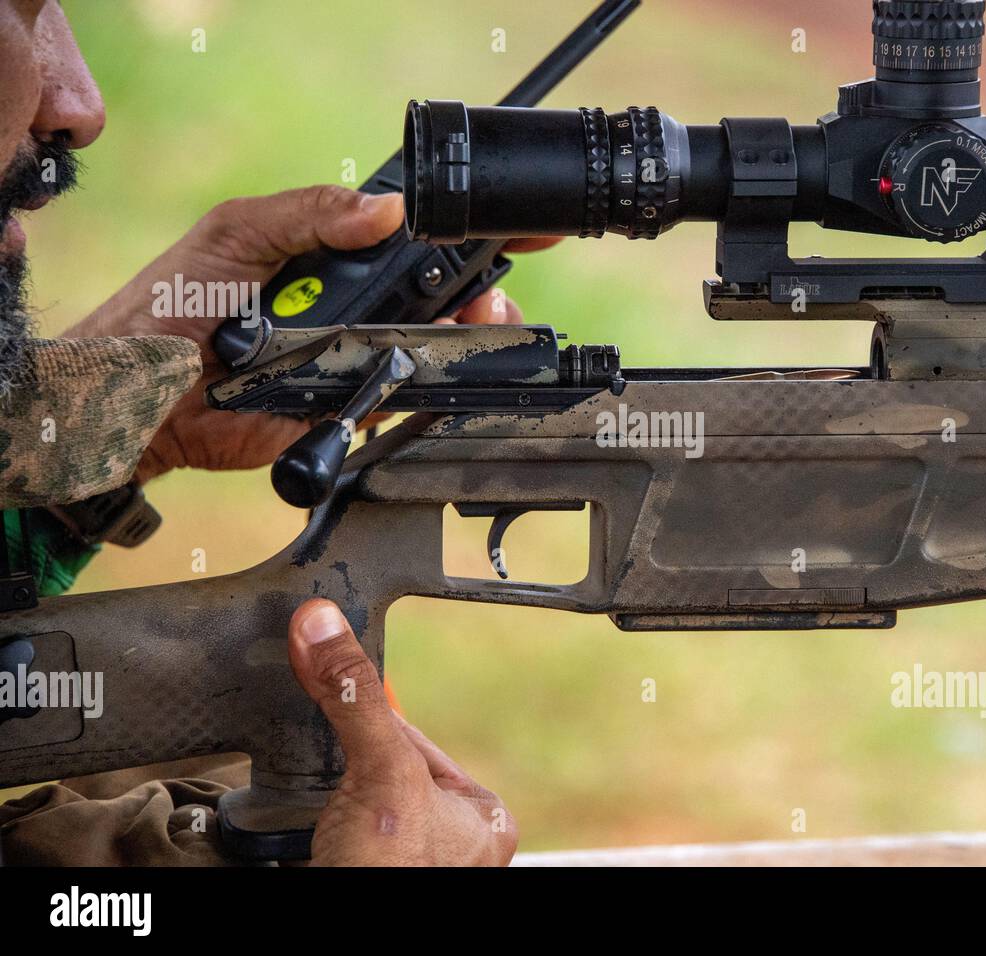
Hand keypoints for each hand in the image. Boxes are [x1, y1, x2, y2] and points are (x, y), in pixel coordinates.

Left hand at [63, 185, 555, 482]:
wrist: (139, 396)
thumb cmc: (171, 304)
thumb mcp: (237, 232)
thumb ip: (310, 211)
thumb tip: (387, 210)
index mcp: (333, 256)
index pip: (412, 240)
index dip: (463, 234)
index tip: (513, 228)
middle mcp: (354, 307)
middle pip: (440, 297)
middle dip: (480, 291)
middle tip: (486, 293)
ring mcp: (357, 358)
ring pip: (435, 349)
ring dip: (467, 337)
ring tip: (476, 325)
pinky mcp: (350, 409)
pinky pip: (404, 400)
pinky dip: (432, 390)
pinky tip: (449, 372)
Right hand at [287, 598, 516, 866]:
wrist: (338, 949)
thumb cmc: (392, 880)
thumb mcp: (383, 773)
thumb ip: (357, 700)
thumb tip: (325, 624)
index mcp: (482, 815)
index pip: (415, 740)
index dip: (369, 718)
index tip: (333, 687)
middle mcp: (449, 843)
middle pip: (379, 771)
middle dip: (342, 767)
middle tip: (324, 772)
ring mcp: (403, 866)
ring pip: (347, 804)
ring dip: (319, 800)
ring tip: (316, 814)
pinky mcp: (357, 876)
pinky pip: (322, 836)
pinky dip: (300, 830)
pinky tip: (300, 834)